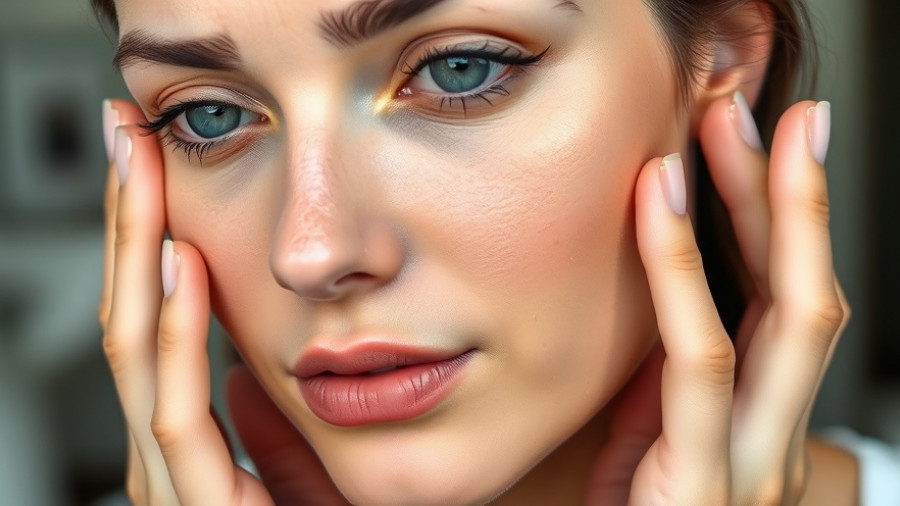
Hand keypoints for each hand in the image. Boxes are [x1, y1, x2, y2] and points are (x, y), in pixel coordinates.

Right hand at [98, 100, 345, 504]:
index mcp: (189, 453)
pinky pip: (175, 413)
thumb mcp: (299, 490)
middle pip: (135, 325)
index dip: (148, 249)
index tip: (156, 174)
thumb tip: (240, 375)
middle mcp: (166, 463)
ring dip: (137, 253)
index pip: (158, 333)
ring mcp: (170, 487)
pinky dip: (174, 334)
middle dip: (127, 227)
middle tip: (128, 138)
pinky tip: (175, 264)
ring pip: (138, 354)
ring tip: (140, 170)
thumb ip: (269, 443)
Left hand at [587, 96, 848, 504]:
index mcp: (758, 425)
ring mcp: (751, 464)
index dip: (781, 224)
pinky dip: (682, 271)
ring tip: (728, 129)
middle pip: (808, 299)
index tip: (766, 149)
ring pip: (786, 319)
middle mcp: (774, 439)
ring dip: (763, 211)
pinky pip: (698, 363)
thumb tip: (666, 303)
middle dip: (797, 200)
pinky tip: (664, 200)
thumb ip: (669, 385)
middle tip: (778, 114)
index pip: (784, 308)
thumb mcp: (654, 448)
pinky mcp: (700, 484)